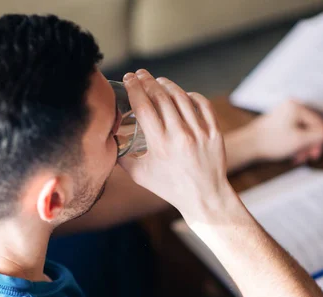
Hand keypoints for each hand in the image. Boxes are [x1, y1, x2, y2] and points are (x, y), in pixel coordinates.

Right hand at [118, 70, 237, 223]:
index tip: (128, 79)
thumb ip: (121, 157)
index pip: (143, 106)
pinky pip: (203, 105)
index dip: (134, 88)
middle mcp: (180, 136)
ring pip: (182, 97)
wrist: (203, 197)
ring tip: (158, 81)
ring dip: (168, 85)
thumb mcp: (140, 175)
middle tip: (140, 74)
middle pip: (161, 97)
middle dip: (148, 81)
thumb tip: (108, 140)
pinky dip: (191, 95)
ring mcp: (200, 132)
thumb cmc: (168, 187)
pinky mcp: (214, 133)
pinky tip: (182, 94)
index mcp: (159, 144)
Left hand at [250, 100, 322, 163]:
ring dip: (302, 146)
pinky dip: (295, 143)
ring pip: (302, 131)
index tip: (316, 154)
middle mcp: (291, 106)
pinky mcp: (279, 121)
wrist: (247, 145)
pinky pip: (294, 131)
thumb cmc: (271, 141)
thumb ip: (320, 135)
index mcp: (296, 107)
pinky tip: (291, 153)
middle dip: (310, 144)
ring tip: (297, 157)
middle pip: (310, 127)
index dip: (320, 140)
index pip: (318, 123)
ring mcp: (284, 113)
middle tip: (307, 157)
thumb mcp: (300, 140)